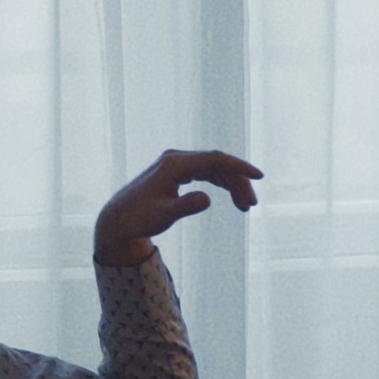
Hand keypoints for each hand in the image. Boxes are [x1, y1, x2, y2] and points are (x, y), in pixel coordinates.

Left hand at [95, 148, 261, 267]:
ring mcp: (177, 165)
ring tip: (245, 207)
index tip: (259, 177)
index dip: (239, 166)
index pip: (214, 159)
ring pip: (214, 169)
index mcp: (174, 164)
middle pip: (217, 164)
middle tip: (251, 205)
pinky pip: (206, 173)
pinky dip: (221, 184)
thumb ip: (185, 206)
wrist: (119, 220)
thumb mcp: (164, 216)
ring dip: (231, 185)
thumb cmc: (139, 219)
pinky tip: (232, 198)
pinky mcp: (177, 173)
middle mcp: (176, 159)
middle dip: (238, 182)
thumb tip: (208, 198)